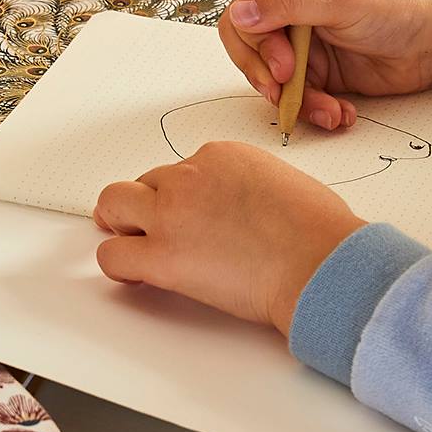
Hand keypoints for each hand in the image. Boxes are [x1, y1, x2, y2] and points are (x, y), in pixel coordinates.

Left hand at [95, 141, 363, 334]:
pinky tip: (134, 277)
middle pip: (146, 182)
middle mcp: (189, 174)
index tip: (195, 218)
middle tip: (148, 227)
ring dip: (120, 222)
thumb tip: (245, 212)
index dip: (186, 196)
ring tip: (129, 244)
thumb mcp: (282, 183)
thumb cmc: (317, 230)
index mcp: (221, 155)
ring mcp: (170, 212)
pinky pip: (113, 254)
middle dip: (146, 203)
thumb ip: (249, 189)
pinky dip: (118, 264)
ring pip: (114, 203)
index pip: (184, 169)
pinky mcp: (161, 255)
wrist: (317, 259)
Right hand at [219, 0, 431, 130]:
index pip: (244, 10)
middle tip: (288, 93)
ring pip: (273, 80)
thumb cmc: (399, 1)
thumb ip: (289, 2)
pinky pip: (300, 98)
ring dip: (297, 101)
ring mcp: (304, 41)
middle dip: (268, 77)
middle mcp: (289, 5)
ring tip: (330, 111)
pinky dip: (316, 111)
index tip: (281, 67)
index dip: (255, 43)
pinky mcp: (321, 72)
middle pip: (250, 48)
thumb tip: (240, 14)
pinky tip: (342, 114)